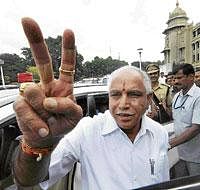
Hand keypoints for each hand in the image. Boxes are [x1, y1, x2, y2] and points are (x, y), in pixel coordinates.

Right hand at [13, 17, 82, 147]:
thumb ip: (68, 107)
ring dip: (42, 110)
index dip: (68, 49)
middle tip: (27, 19)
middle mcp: (47, 85)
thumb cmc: (62, 123)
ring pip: (32, 90)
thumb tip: (47, 100)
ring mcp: (32, 93)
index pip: (67, 65)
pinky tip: (41, 127)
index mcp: (64, 85)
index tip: (68, 31)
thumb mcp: (75, 117)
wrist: (45, 137)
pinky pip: (25, 109)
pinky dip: (36, 122)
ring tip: (48, 119)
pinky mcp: (20, 103)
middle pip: (41, 60)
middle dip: (35, 40)